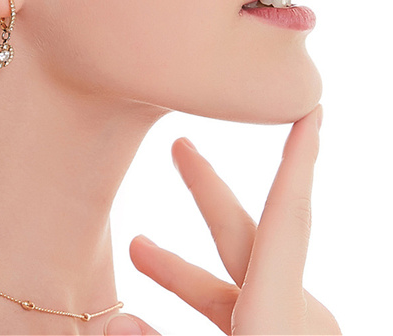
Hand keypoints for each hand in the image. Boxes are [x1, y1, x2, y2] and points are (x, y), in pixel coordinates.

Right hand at [116, 106, 338, 334]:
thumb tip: (111, 322)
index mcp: (278, 312)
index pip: (287, 217)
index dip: (297, 159)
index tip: (312, 110)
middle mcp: (294, 313)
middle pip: (245, 235)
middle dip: (206, 189)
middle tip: (179, 146)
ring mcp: (294, 327)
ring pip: (235, 281)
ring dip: (183, 269)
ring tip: (138, 246)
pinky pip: (244, 307)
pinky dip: (207, 299)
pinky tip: (164, 306)